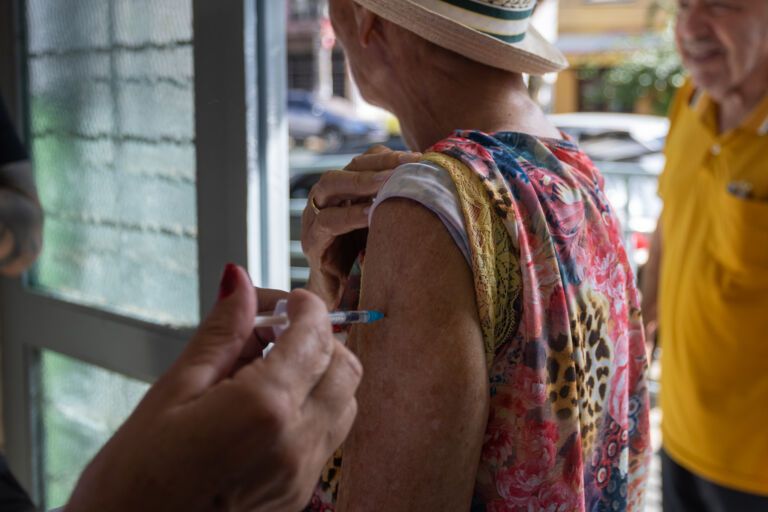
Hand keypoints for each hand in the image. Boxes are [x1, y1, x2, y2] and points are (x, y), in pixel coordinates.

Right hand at [65, 264, 361, 511]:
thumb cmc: (133, 477)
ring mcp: (301, 475)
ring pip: (344, 402)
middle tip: (272, 331)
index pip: (315, 337)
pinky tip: (267, 404)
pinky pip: (327, 435)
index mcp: (265, 411)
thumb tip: (239, 279)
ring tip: (267, 367)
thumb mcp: (172, 391)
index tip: (284, 298)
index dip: (305, 307)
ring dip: (320, 373)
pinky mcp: (297, 495)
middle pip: (344, 368)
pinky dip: (313, 406)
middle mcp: (296, 445)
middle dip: (318, 338)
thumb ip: (221, 333)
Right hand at [302, 145, 420, 307]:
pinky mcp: (311, 242)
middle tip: (407, 165)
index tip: (419, 158)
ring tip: (389, 182)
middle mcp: (326, 197)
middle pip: (348, 167)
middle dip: (379, 163)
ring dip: (362, 182)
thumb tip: (433, 186)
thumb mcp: (381, 225)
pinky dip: (350, 216)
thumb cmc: (361, 257)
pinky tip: (370, 214)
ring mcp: (314, 217)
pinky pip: (327, 221)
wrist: (337, 294)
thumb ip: (395, 205)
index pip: (365, 161)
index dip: (389, 157)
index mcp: (344, 190)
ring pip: (330, 185)